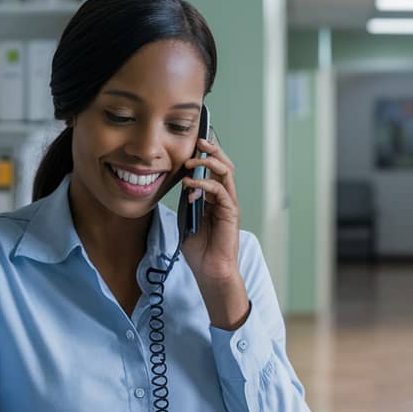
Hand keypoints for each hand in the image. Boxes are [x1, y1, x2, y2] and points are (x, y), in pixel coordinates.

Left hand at [180, 136, 249, 329]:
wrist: (210, 271)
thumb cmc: (199, 249)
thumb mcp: (186, 218)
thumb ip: (187, 199)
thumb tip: (180, 181)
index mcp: (214, 197)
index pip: (213, 168)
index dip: (205, 153)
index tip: (191, 143)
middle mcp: (224, 197)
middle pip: (224, 164)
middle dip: (211, 149)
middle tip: (197, 140)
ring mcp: (229, 204)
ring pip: (226, 172)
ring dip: (208, 162)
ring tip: (191, 161)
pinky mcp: (231, 212)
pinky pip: (220, 190)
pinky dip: (204, 185)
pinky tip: (189, 187)